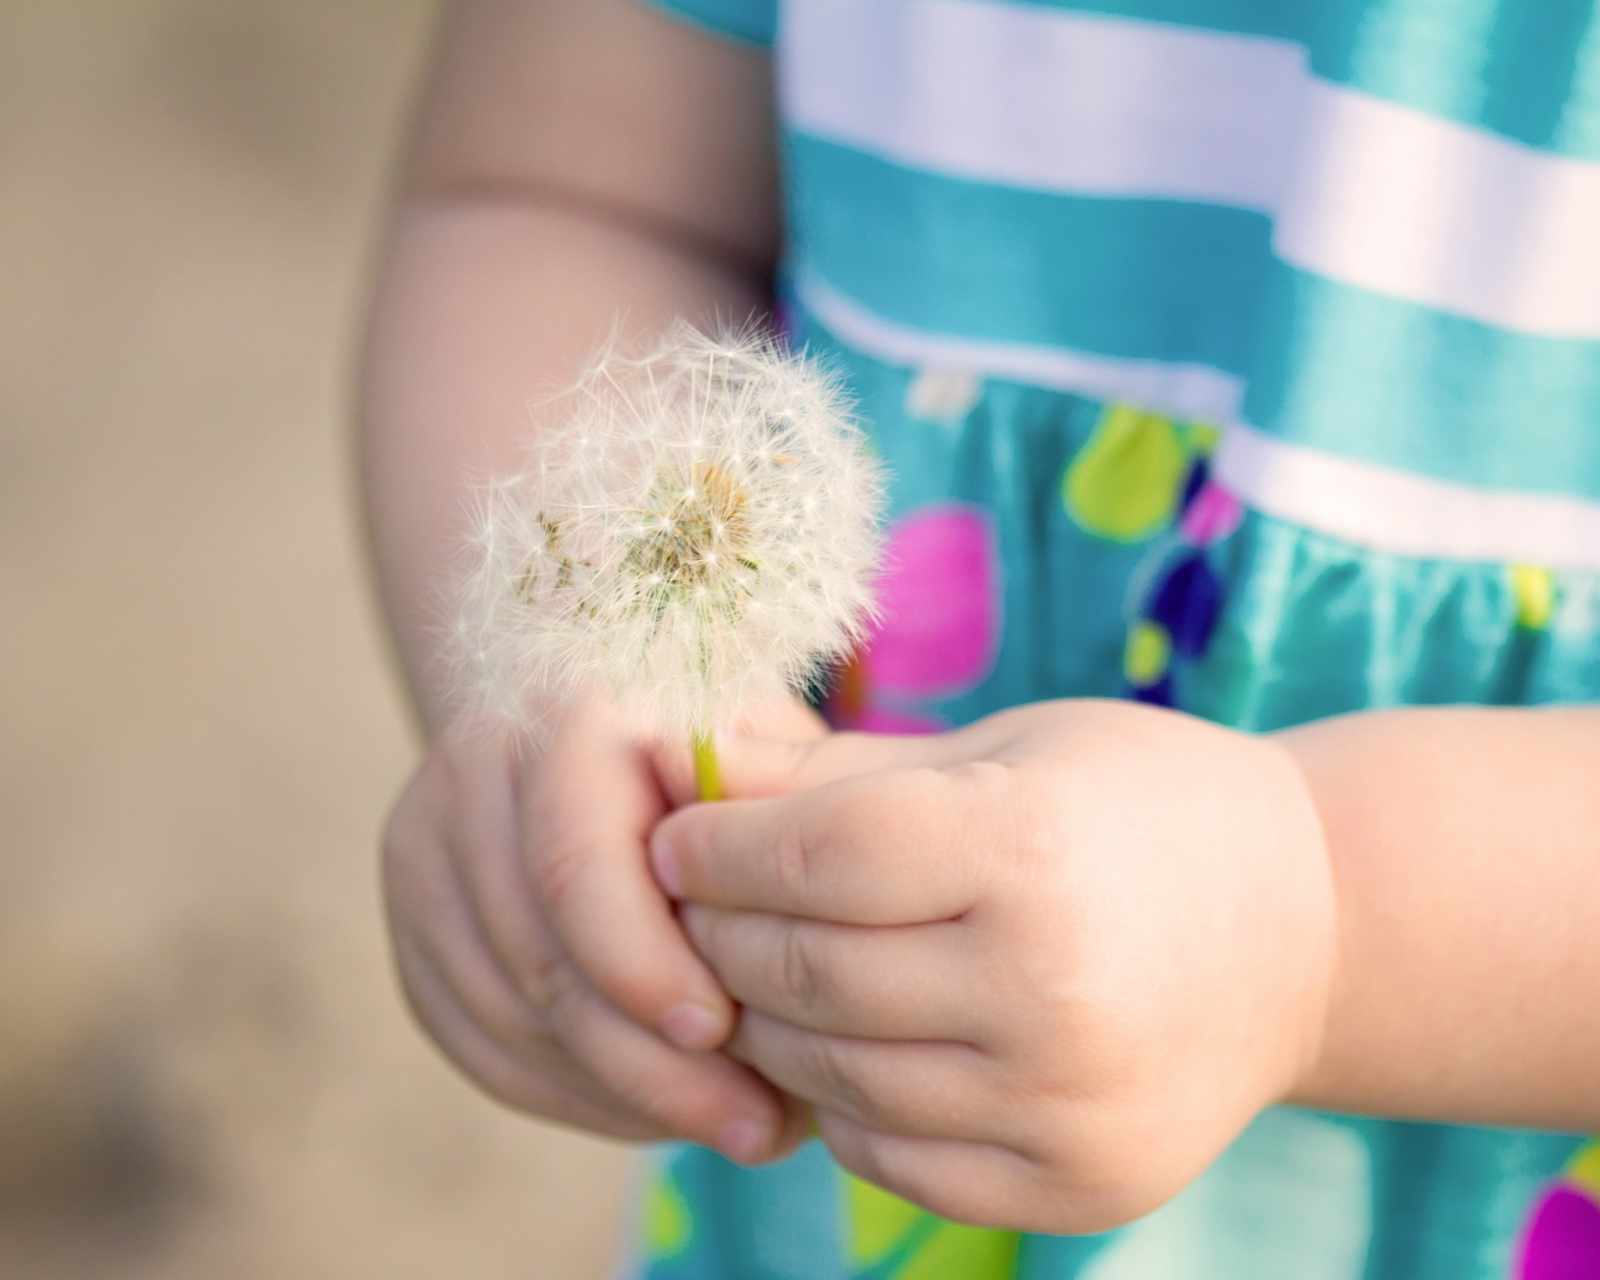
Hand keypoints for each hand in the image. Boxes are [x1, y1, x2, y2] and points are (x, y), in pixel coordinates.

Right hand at [381, 694, 818, 1160]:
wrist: (610, 716)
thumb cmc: (724, 745)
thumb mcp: (771, 754)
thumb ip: (781, 829)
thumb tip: (803, 955)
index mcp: (568, 712)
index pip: (575, 864)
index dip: (642, 965)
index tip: (723, 1033)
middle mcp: (475, 768)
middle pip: (540, 958)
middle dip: (650, 1063)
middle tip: (756, 1125)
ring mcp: (427, 847)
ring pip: (508, 1016)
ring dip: (621, 1094)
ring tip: (731, 1122)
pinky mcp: (418, 925)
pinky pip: (481, 1045)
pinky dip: (574, 1096)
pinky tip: (656, 1110)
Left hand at [650, 700, 1335, 1230]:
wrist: (1306, 929)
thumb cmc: (1135, 806)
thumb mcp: (1001, 753)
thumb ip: (837, 771)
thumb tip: (685, 761)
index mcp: (1032, 849)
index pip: (815, 855)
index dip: (718, 847)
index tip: (675, 840)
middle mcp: (1053, 988)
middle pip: (808, 972)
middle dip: (719, 935)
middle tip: (690, 907)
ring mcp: (1068, 1105)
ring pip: (834, 1075)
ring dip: (764, 1025)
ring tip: (753, 973)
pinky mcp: (1078, 1186)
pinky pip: (893, 1159)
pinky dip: (841, 1104)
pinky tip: (844, 1047)